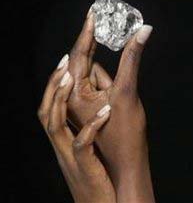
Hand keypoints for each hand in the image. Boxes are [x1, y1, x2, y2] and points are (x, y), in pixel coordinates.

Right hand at [38, 58, 115, 202]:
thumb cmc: (98, 172)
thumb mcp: (88, 146)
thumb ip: (85, 123)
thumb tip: (94, 99)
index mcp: (64, 138)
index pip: (52, 106)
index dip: (55, 84)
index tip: (64, 61)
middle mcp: (61, 144)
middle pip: (46, 110)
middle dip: (53, 84)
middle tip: (64, 60)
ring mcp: (70, 156)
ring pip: (55, 124)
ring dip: (61, 99)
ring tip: (72, 77)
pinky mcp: (83, 167)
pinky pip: (82, 144)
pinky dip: (91, 126)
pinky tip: (105, 111)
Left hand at [65, 8, 154, 201]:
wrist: (127, 163)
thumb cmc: (125, 132)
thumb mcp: (128, 90)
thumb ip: (133, 57)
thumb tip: (143, 31)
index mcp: (73, 92)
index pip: (78, 54)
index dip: (87, 31)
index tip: (92, 13)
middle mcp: (72, 96)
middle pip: (87, 62)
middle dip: (101, 55)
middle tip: (109, 36)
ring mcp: (81, 101)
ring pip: (97, 74)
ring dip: (110, 76)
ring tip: (119, 98)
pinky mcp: (91, 105)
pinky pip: (100, 84)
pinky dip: (110, 82)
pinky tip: (118, 100)